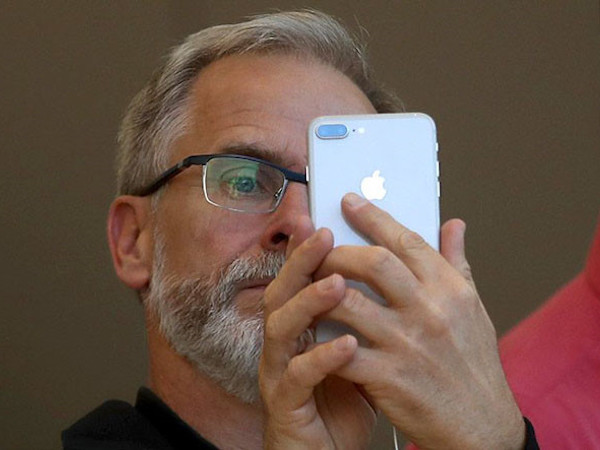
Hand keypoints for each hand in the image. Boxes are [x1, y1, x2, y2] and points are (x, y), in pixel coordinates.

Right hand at [259, 216, 375, 448]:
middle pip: (284, 290)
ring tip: (335, 284)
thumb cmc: (347, 395)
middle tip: (325, 235)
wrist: (331, 449)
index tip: (330, 216)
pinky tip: (346, 344)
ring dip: (307, 302)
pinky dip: (320, 358)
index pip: (303, 275)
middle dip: (302, 261)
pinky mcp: (284, 402)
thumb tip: (403, 267)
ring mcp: (281, 369)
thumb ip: (379, 306)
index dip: (312, 245)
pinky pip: (297, 376)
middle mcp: (287, 340)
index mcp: (306, 323)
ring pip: (282, 327)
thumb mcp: (365, 346)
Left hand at [312, 193, 524, 448]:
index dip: (373, 217)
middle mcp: (430, 310)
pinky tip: (312, 331)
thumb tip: (454, 224)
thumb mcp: (473, 308)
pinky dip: (322, 338)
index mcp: (450, 289)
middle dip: (339, 250)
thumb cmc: (475, 365)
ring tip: (309, 286)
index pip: (406, 240)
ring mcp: (407, 344)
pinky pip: (341, 349)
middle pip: (374, 263)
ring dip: (321, 291)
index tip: (349, 202)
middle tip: (320, 248)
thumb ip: (457, 262)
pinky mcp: (388, 377)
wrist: (481, 426)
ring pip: (348, 302)